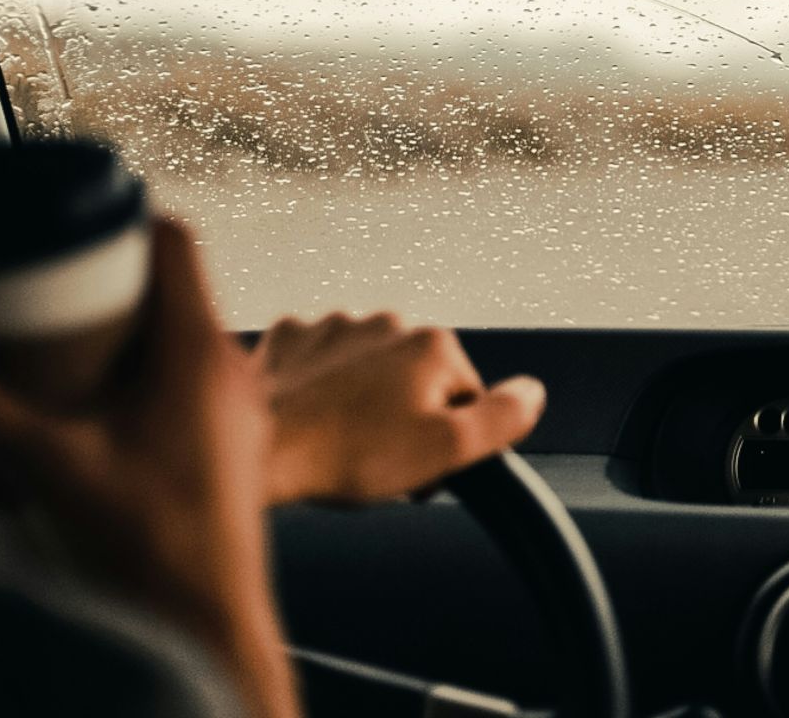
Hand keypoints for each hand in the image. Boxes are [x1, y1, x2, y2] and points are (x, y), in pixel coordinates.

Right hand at [0, 219, 298, 717]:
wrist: (209, 624)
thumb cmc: (145, 547)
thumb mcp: (40, 463)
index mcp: (199, 351)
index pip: (177, 241)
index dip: (122, 219)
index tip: (66, 226)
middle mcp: (229, 368)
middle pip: (174, 286)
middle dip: (105, 278)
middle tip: (42, 284)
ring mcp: (237, 407)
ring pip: (182, 335)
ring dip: (123, 328)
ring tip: (56, 339)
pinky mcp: (228, 443)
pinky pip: (188, 379)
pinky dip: (141, 371)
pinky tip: (92, 400)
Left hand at [256, 313, 544, 504]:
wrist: (255, 450)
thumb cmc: (347, 455)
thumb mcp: (446, 449)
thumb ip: (503, 418)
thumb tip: (533, 392)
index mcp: (433, 344)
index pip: (467, 397)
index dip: (448, 439)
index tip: (417, 467)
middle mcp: (388, 321)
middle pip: (418, 379)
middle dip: (406, 416)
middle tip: (377, 460)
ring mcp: (334, 326)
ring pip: (368, 369)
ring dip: (362, 400)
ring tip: (338, 443)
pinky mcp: (289, 339)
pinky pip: (319, 362)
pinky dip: (319, 388)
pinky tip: (310, 417)